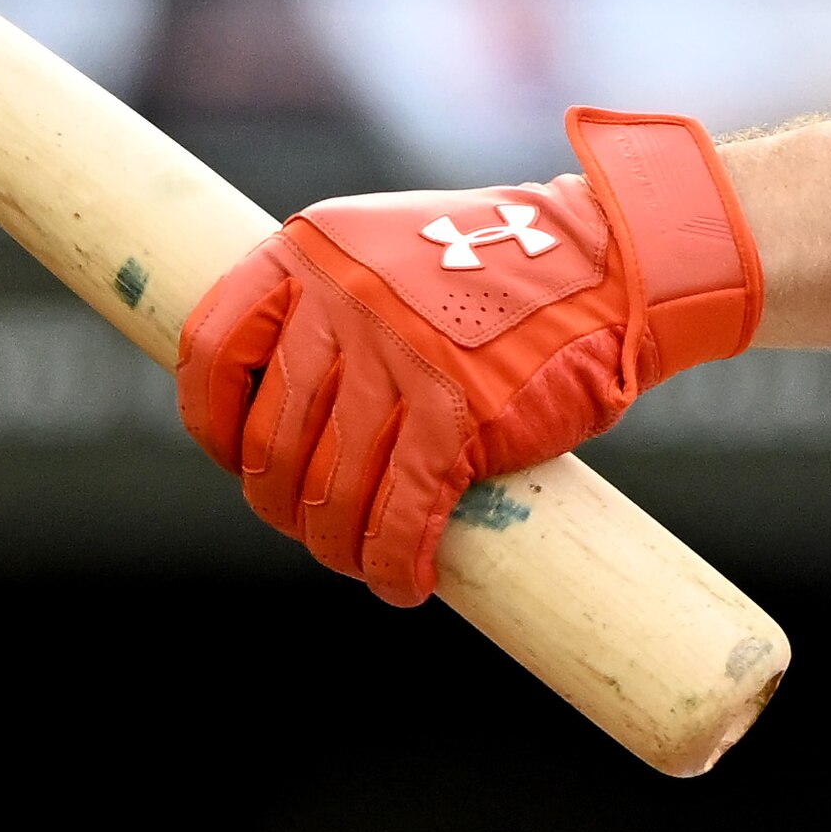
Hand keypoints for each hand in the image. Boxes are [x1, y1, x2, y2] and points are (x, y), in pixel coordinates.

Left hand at [174, 111, 762, 604]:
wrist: (617, 260)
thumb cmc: (506, 266)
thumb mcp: (392, 251)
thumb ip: (333, 307)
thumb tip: (286, 415)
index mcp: (312, 251)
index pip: (213, 351)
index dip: (214, 424)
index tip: (238, 458)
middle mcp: (341, 300)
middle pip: (270, 441)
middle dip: (286, 504)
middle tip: (318, 523)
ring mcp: (397, 358)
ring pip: (330, 491)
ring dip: (339, 546)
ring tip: (364, 560)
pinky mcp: (456, 413)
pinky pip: (398, 516)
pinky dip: (394, 564)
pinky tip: (407, 581)